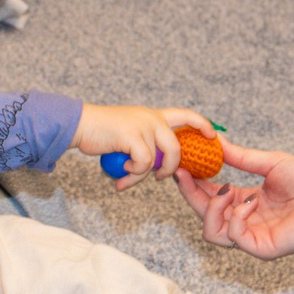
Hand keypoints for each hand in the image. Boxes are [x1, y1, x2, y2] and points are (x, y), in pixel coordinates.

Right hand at [74, 103, 212, 190]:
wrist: (79, 125)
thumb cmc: (102, 133)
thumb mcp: (129, 135)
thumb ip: (145, 146)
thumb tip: (153, 169)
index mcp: (154, 116)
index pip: (186, 115)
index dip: (202, 124)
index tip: (213, 136)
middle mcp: (152, 118)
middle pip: (177, 147)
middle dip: (171, 168)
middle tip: (159, 178)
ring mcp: (143, 125)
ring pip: (159, 159)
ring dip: (143, 175)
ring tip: (129, 177)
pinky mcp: (132, 135)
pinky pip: (144, 163)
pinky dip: (133, 173)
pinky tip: (122, 170)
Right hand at [175, 139, 293, 259]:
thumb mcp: (267, 162)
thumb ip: (239, 156)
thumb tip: (214, 141)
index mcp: (246, 203)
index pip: (211, 197)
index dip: (193, 183)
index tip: (181, 165)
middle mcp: (246, 222)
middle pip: (205, 216)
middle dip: (191, 196)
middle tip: (184, 174)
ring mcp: (253, 237)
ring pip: (212, 232)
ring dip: (212, 209)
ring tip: (227, 190)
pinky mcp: (262, 249)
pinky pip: (234, 238)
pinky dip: (236, 218)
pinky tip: (249, 202)